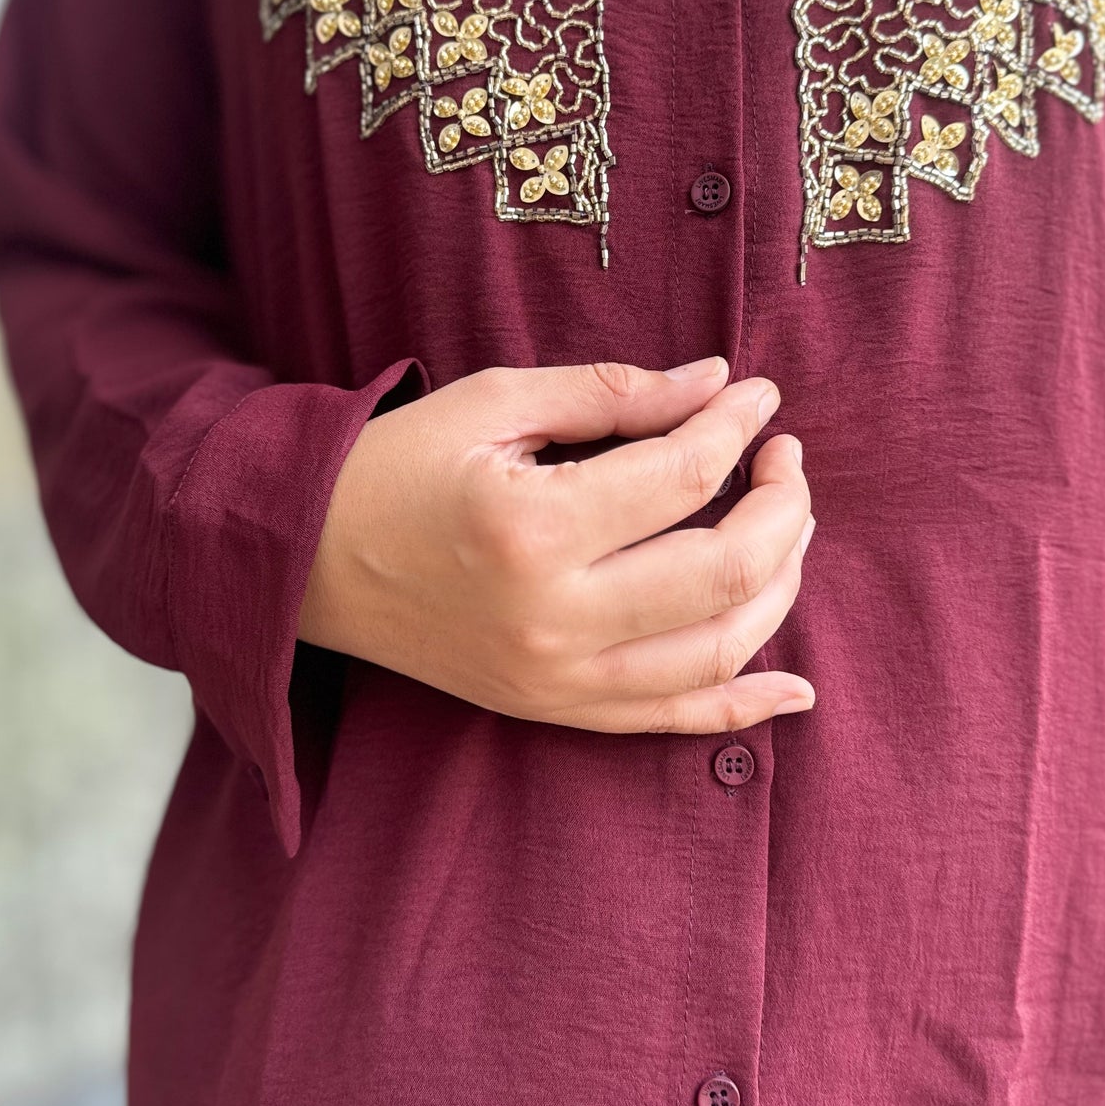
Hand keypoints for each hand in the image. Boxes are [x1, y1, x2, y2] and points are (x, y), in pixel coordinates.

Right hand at [298, 355, 815, 731]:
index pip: (683, 477)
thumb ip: (612, 392)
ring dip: (780, 585)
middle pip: (724, 571)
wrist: (307, 564)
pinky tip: (797, 689)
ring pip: (717, 649)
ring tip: (791, 524)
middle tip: (785, 457)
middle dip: (783, 506)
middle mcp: (553, 618)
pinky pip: (671, 722)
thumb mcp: (494, 403)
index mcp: (532, 527)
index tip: (758, 394)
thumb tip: (718, 383)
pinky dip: (742, 708)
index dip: (738, 427)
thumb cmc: (396, 468)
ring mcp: (556, 679)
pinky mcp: (552, 710)